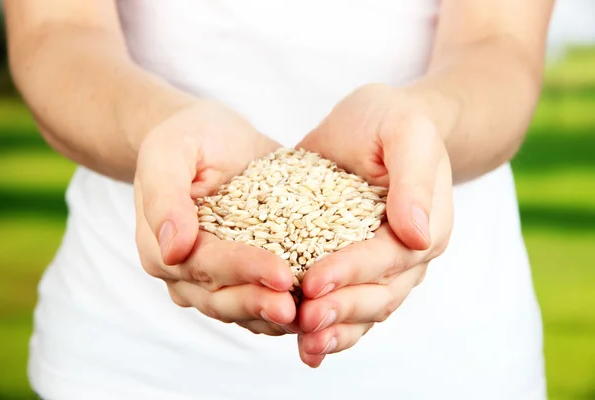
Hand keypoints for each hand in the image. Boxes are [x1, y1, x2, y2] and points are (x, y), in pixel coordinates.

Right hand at [134, 100, 296, 334]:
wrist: (210, 137)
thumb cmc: (189, 137)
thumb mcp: (170, 150)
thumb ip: (164, 195)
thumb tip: (173, 249)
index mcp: (162, 246)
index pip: (204, 265)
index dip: (243, 271)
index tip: (282, 274)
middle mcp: (184, 271)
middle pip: (222, 297)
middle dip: (261, 304)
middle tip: (299, 309)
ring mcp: (213, 277)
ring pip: (242, 308)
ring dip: (275, 316)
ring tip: (312, 316)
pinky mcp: (241, 274)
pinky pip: (260, 299)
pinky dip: (285, 308)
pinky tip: (316, 308)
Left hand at [295, 84, 453, 365]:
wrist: (378, 122)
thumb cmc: (392, 121)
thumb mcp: (406, 131)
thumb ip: (414, 177)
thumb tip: (417, 234)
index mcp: (426, 225)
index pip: (388, 258)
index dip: (352, 272)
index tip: (314, 281)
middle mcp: (408, 254)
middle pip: (379, 294)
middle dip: (341, 310)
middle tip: (304, 321)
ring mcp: (382, 265)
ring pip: (365, 309)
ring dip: (335, 330)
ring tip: (304, 345)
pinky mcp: (354, 264)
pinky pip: (347, 302)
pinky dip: (329, 326)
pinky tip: (303, 346)